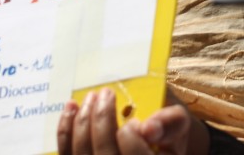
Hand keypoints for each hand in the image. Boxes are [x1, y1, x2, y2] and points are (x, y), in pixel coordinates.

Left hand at [57, 88, 209, 154]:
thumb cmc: (166, 131)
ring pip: (82, 154)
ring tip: (91, 97)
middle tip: (106, 93)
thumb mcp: (178, 123)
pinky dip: (66, 129)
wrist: (156, 142)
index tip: (134, 120)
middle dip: (102, 121)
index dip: (131, 139)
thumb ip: (170, 122)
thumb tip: (149, 128)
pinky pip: (66, 153)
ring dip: (82, 122)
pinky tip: (71, 108)